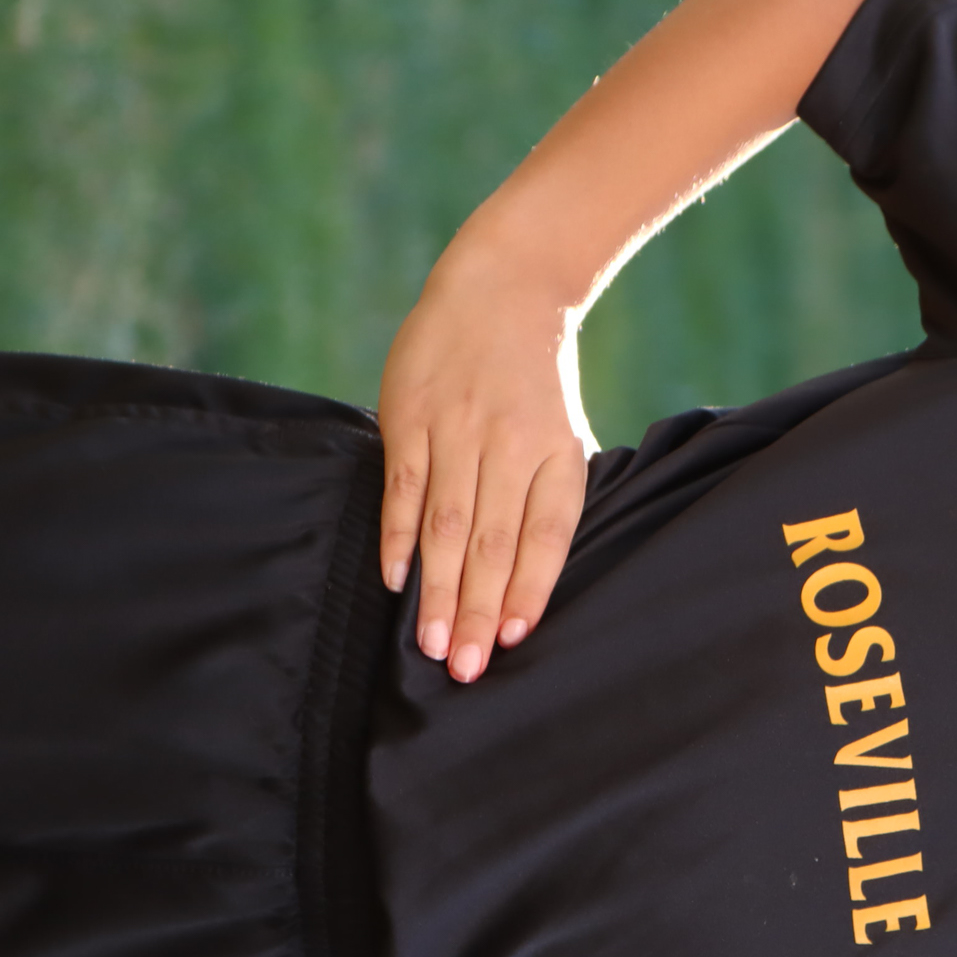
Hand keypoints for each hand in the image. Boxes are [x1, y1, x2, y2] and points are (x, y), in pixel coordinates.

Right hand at [376, 246, 596, 682]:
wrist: (502, 287)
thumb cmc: (535, 379)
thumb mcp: (562, 431)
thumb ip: (550, 495)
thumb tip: (539, 573)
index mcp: (556, 454)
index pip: (546, 534)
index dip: (532, 587)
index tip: (517, 638)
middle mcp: (510, 445)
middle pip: (495, 542)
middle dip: (481, 609)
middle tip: (467, 669)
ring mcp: (458, 429)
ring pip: (447, 523)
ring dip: (439, 587)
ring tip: (433, 643)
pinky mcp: (411, 415)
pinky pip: (403, 486)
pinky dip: (397, 536)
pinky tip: (394, 580)